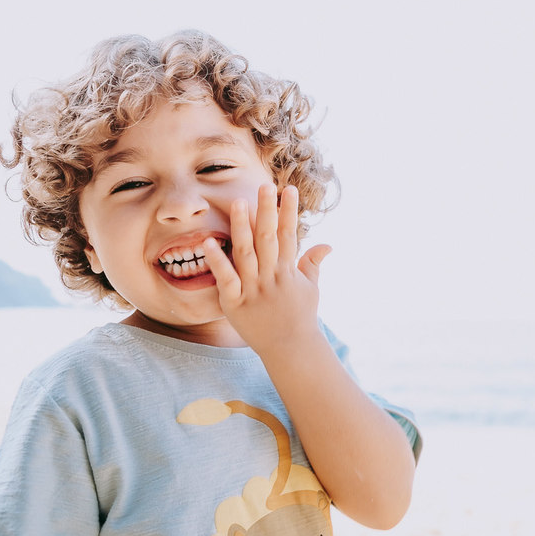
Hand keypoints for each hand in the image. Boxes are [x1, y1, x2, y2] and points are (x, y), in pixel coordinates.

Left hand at [204, 183, 330, 353]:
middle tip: (264, 186)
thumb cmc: (299, 317)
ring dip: (242, 227)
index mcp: (289, 271)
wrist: (290, 349)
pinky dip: (217, 261)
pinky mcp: (235, 303)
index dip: (288, 212)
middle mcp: (272, 277)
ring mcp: (254, 289)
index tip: (287, 189)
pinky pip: (226, 279)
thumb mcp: (310, 288)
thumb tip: (327, 244)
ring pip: (246, 253)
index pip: (289, 235)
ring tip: (238, 203)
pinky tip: (207, 243)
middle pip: (268, 239)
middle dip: (267, 211)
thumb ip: (313, 263)